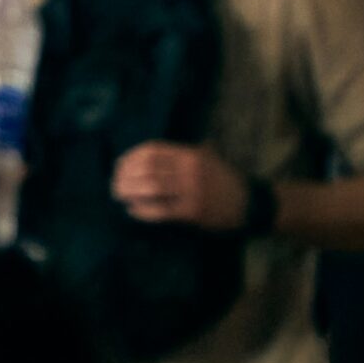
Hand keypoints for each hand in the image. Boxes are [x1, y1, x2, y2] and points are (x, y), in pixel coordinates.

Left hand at [111, 142, 247, 229]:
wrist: (249, 203)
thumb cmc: (224, 181)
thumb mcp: (208, 158)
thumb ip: (184, 154)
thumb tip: (147, 156)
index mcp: (192, 154)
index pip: (154, 150)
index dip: (131, 157)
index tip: (119, 165)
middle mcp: (191, 169)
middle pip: (148, 168)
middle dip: (125, 176)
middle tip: (114, 184)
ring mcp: (192, 190)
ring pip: (151, 188)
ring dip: (130, 192)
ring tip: (119, 196)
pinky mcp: (192, 211)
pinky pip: (160, 210)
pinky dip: (142, 210)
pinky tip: (132, 210)